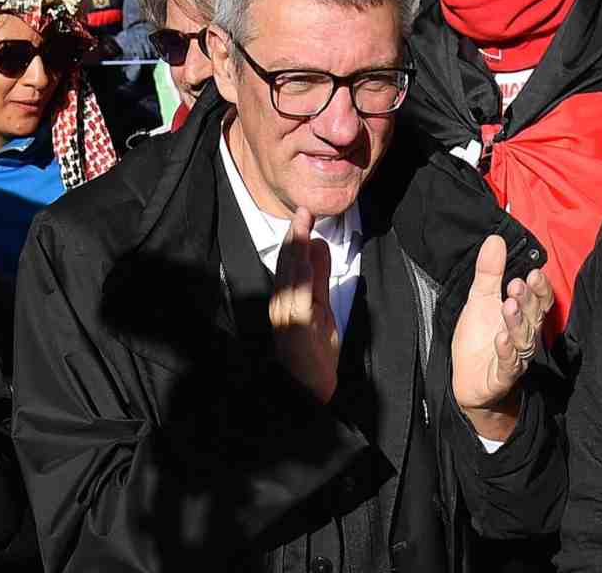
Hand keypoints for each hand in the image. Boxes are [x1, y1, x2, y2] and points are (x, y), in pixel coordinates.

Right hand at [269, 207, 339, 403]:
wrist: (308, 388)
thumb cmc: (312, 351)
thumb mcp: (320, 306)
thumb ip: (320, 278)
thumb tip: (319, 246)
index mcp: (285, 298)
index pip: (287, 262)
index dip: (295, 238)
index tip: (303, 216)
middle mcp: (281, 303)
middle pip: (286, 265)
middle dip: (295, 237)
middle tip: (303, 212)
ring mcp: (286, 315)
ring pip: (289, 277)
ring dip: (296, 250)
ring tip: (302, 227)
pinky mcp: (296, 327)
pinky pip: (299, 297)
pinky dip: (303, 277)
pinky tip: (308, 261)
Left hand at [450, 235, 553, 442]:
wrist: (466, 378)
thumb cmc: (479, 337)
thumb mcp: (480, 299)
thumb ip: (489, 272)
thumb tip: (495, 239)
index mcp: (523, 316)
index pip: (539, 300)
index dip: (539, 288)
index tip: (534, 272)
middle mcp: (525, 336)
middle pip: (533, 316)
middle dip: (527, 300)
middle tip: (517, 284)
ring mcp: (516, 357)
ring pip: (523, 339)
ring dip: (516, 322)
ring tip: (508, 306)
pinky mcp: (502, 376)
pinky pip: (509, 364)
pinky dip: (506, 352)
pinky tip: (500, 339)